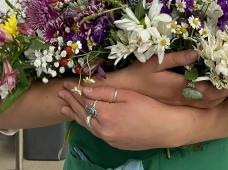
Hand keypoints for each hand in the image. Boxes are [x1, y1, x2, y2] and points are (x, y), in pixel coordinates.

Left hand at [58, 82, 189, 149]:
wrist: (167, 129)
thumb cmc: (150, 108)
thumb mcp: (128, 95)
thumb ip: (105, 92)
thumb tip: (85, 89)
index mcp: (106, 115)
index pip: (85, 101)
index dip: (74, 92)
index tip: (65, 84)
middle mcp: (104, 130)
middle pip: (83, 114)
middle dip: (71, 102)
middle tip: (60, 93)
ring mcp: (109, 139)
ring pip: (87, 125)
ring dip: (75, 115)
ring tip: (64, 108)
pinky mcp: (115, 144)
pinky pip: (95, 133)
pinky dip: (87, 124)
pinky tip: (84, 120)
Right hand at [108, 50, 227, 108]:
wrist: (124, 91)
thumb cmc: (139, 73)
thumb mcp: (155, 61)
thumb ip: (176, 58)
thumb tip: (196, 53)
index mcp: (179, 87)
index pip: (208, 89)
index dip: (223, 85)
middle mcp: (182, 98)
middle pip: (211, 99)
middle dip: (225, 92)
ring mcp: (179, 103)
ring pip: (206, 105)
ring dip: (220, 98)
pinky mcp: (176, 103)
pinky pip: (198, 105)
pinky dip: (210, 101)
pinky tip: (214, 93)